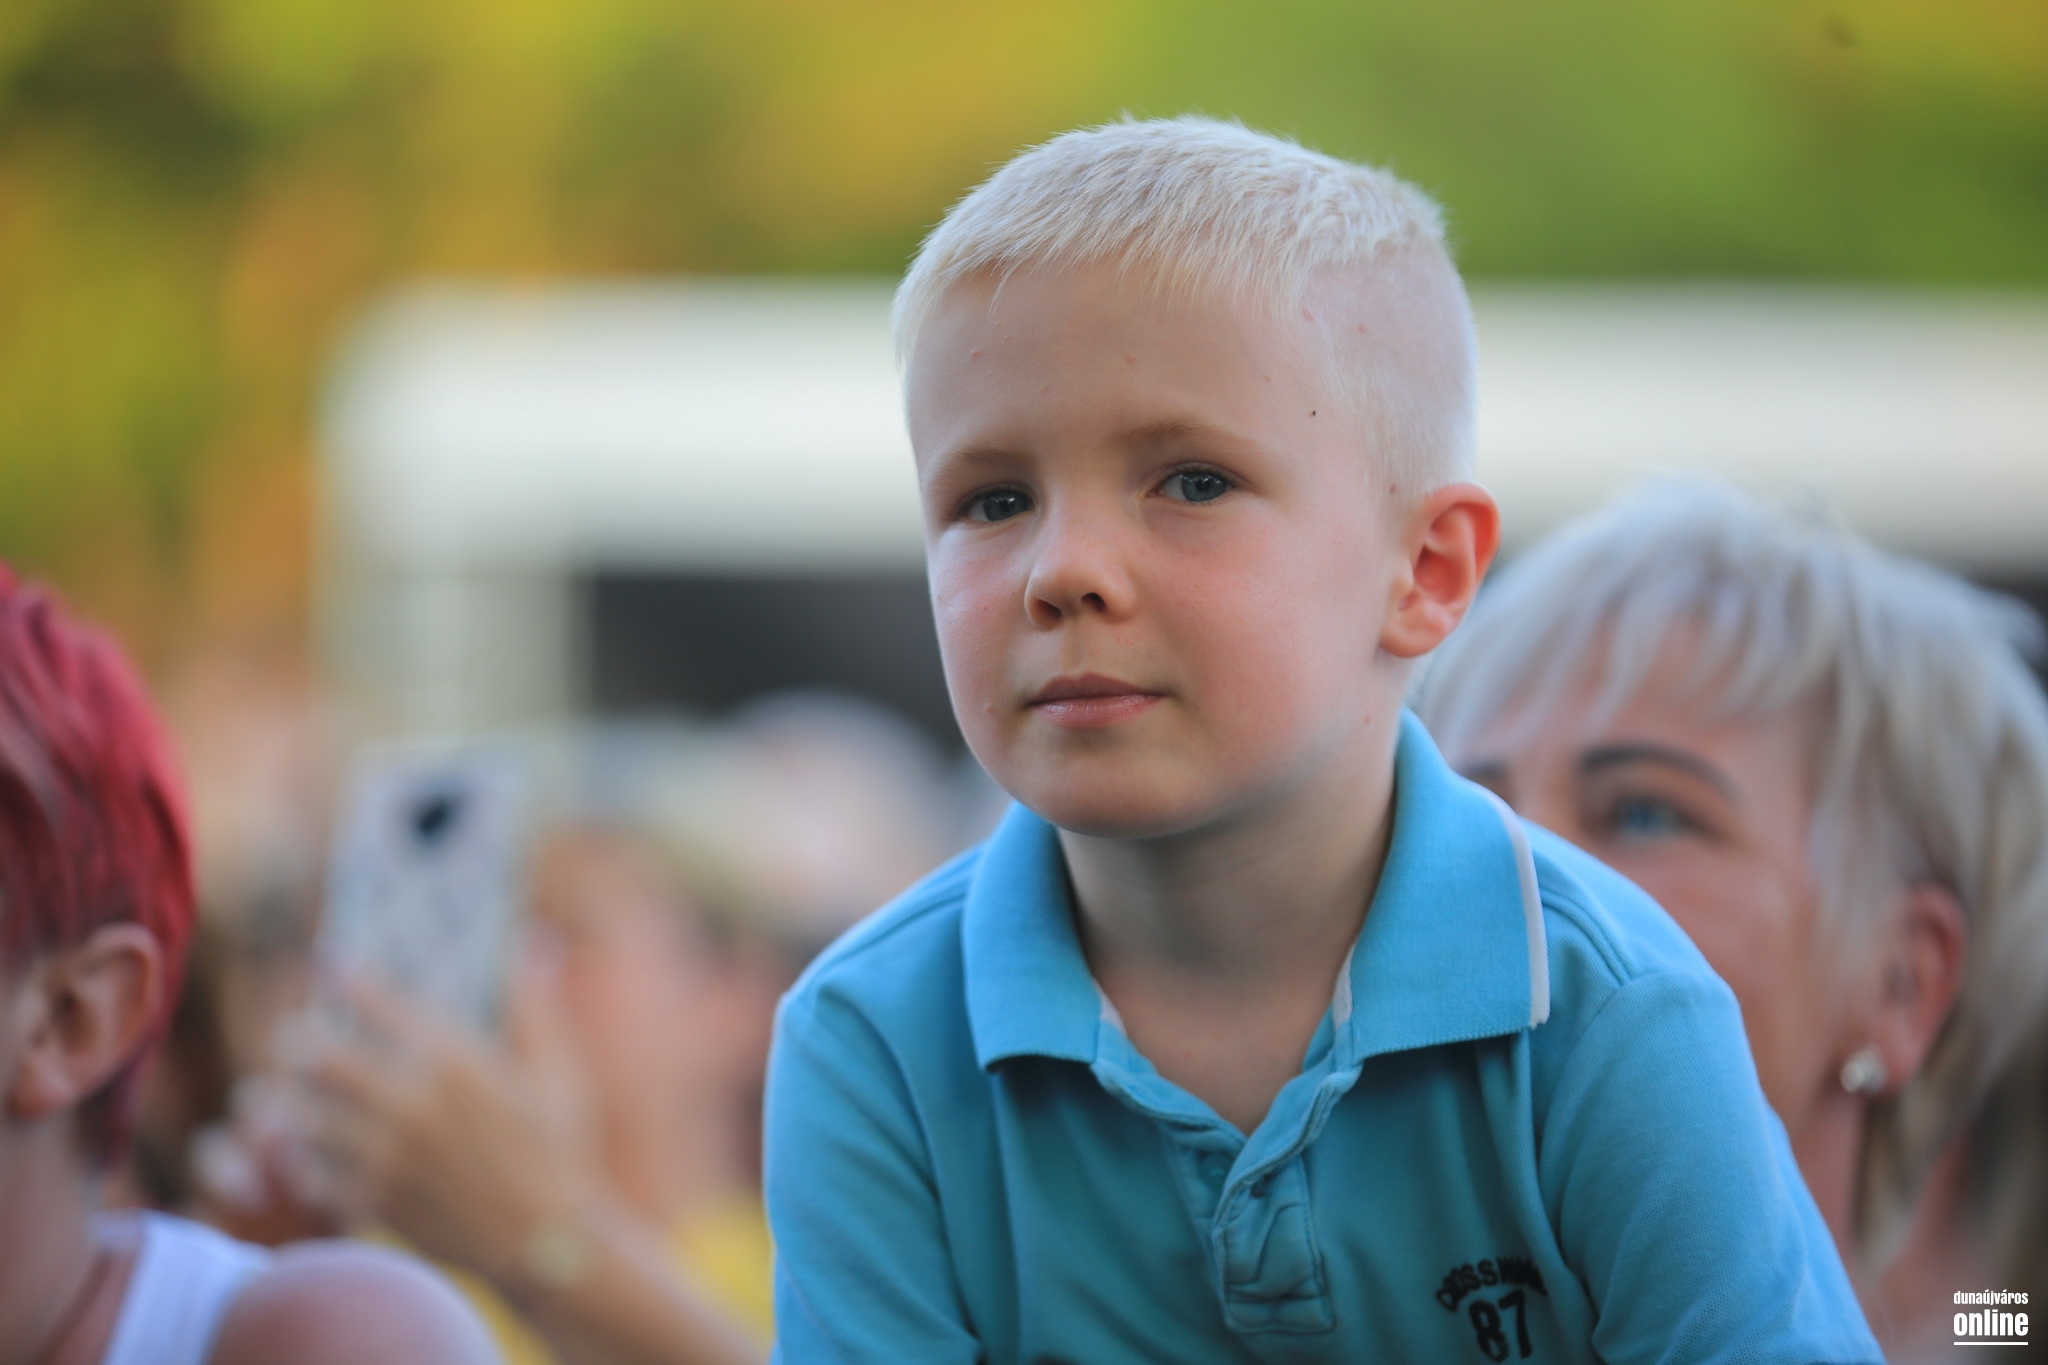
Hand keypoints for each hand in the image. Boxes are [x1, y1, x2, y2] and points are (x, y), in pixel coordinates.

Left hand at [274, 942, 609, 1294]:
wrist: (545, 1244)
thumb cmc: (558, 1151)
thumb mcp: (559, 1072)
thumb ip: (534, 1004)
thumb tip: (531, 940)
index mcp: (455, 1060)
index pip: (377, 1001)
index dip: (343, 975)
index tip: (327, 964)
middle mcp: (410, 1102)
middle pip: (317, 1053)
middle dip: (300, 1038)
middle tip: (301, 1037)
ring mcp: (385, 1155)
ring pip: (299, 1112)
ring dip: (286, 1096)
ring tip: (286, 1090)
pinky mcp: (372, 1199)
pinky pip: (306, 1169)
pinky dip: (299, 1154)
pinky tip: (307, 1145)